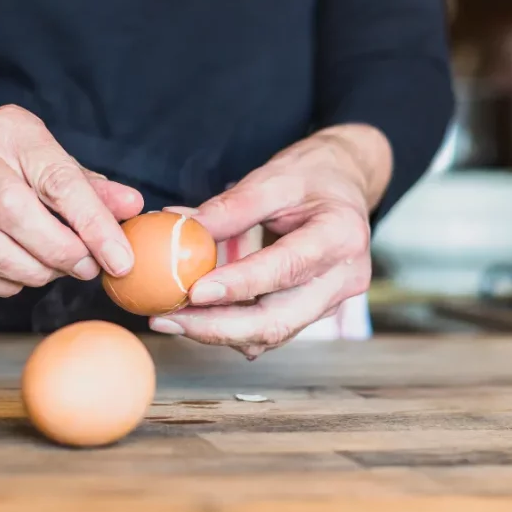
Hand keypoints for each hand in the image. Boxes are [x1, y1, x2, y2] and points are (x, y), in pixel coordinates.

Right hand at [0, 105, 143, 295]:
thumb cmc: (8, 164)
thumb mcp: (50, 159)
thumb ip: (91, 187)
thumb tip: (132, 207)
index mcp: (8, 132)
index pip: (57, 181)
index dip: (93, 224)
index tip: (120, 259)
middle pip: (13, 213)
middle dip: (60, 250)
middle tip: (87, 267)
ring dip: (35, 272)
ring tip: (58, 268)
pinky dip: (8, 283)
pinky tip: (25, 272)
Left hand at [148, 124, 391, 357]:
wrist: (344, 186)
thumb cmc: (311, 177)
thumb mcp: (273, 178)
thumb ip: (231, 207)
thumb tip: (181, 228)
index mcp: (340, 236)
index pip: (285, 268)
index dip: (238, 286)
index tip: (194, 292)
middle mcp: (343, 279)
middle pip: (278, 321)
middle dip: (217, 328)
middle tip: (167, 319)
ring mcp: (330, 302)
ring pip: (270, 334)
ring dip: (216, 332)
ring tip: (168, 318)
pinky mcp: (312, 312)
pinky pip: (269, 331)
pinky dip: (229, 328)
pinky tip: (193, 317)